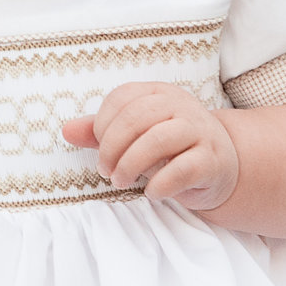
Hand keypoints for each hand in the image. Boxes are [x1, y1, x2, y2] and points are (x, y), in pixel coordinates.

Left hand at [63, 81, 240, 211]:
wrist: (220, 166)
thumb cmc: (169, 149)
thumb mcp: (134, 136)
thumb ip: (101, 132)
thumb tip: (66, 130)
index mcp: (159, 93)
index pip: (122, 98)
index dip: (103, 125)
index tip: (99, 149)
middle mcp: (182, 106)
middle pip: (137, 117)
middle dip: (112, 148)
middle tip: (106, 172)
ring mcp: (200, 131)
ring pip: (159, 140)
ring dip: (131, 165)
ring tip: (121, 182)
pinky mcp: (213, 160)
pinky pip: (183, 169)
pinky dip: (160, 184)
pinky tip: (152, 193)